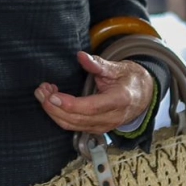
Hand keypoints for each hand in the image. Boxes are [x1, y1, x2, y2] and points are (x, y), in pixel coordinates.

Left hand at [35, 51, 154, 133]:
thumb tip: (81, 56)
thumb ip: (98, 64)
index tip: (53, 95)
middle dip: (55, 107)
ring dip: (54, 112)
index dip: (70, 104)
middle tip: (41, 91)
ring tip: (43, 94)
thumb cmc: (131, 79)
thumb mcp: (118, 67)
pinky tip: (53, 102)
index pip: (92, 107)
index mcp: (120, 100)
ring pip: (73, 126)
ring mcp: (105, 126)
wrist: (144, 94)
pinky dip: (60, 116)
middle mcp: (112, 117)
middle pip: (78, 119)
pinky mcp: (97, 128)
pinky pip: (75, 127)